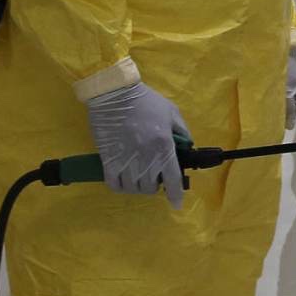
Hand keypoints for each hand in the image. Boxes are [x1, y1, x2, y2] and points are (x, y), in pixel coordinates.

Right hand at [84, 81, 190, 206]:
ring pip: (134, 188)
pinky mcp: (108, 160)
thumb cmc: (145, 101)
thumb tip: (187, 147)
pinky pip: (114, 184)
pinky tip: (124, 180)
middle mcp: (146, 158)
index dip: (176, 194)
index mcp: (164, 147)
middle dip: (155, 185)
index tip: (176, 203)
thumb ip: (182, 131)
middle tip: (155, 176)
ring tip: (140, 177)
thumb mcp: (171, 112)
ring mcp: (126, 160)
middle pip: (151, 187)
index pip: (173, 179)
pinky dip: (121, 186)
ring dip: (139, 187)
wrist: (114, 93)